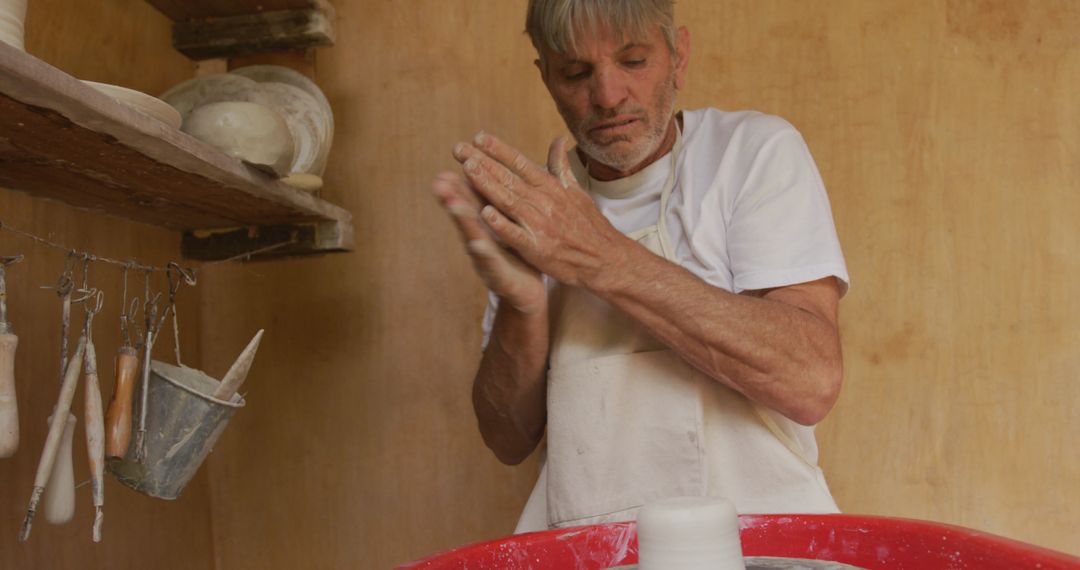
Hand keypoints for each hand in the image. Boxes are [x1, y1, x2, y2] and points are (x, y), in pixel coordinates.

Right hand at [431, 170, 545, 314]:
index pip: (475, 196)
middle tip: (440, 179)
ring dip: (462, 220)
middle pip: (466, 213)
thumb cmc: (518, 253)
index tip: (456, 155)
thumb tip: (498, 169)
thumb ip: (501, 197)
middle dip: (452, 196)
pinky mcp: (497, 276)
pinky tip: (477, 243)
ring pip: (472, 235)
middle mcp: (481, 238)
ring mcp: (485, 258)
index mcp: (488, 223)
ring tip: (454, 204)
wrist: (527, 292)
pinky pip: (490, 263)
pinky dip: (483, 253)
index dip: (466, 176)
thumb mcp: (510, 221)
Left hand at [453, 132, 630, 288]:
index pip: (521, 163)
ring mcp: (540, 225)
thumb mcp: (576, 191)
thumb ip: (560, 166)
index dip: (499, 150)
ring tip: (467, 169)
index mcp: (551, 187)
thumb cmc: (589, 225)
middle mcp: (544, 202)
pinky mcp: (537, 248)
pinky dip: (501, 223)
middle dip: (482, 162)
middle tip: (459, 149)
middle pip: (508, 178)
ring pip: (508, 200)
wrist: (605, 258)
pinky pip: (515, 234)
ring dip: (487, 184)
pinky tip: (484, 213)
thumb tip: (558, 140)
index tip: (479, 137)